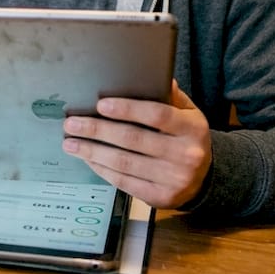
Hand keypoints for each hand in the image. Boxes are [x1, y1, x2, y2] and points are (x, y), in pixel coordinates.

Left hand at [61, 80, 210, 208]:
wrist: (203, 179)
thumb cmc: (186, 139)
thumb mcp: (188, 114)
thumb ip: (170, 96)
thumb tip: (149, 76)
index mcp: (192, 128)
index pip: (157, 115)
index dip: (127, 109)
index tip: (100, 105)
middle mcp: (186, 155)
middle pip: (133, 139)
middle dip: (97, 130)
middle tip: (72, 124)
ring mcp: (173, 179)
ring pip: (124, 162)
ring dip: (92, 151)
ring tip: (71, 142)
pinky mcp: (160, 197)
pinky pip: (124, 181)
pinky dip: (102, 169)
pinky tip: (88, 158)